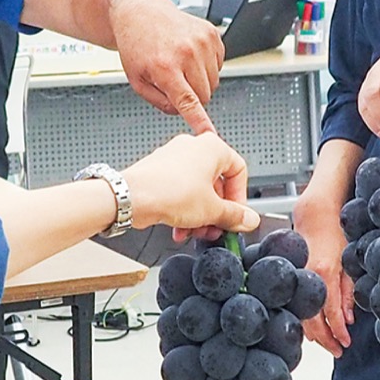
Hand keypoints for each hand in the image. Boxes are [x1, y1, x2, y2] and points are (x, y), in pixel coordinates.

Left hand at [112, 0, 222, 134]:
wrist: (141, 12)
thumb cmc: (136, 45)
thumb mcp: (137, 81)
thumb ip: (159, 102)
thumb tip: (181, 112)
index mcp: (165, 67)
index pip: (188, 101)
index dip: (200, 121)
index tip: (209, 134)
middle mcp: (187, 53)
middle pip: (205, 96)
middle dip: (192, 97)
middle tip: (175, 83)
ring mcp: (202, 41)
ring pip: (214, 82)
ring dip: (200, 81)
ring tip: (180, 65)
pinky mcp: (212, 34)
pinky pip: (219, 65)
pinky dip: (206, 66)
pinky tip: (189, 55)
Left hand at [122, 132, 258, 236]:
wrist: (131, 197)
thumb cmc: (168, 192)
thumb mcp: (212, 210)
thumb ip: (235, 216)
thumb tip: (248, 219)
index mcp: (212, 147)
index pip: (238, 171)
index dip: (240, 198)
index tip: (237, 215)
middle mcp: (192, 147)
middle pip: (216, 183)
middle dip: (217, 211)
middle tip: (217, 228)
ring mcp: (173, 158)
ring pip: (196, 190)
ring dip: (200, 215)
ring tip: (196, 232)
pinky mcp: (158, 171)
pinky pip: (179, 192)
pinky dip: (183, 210)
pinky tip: (180, 229)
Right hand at [292, 191, 354, 356]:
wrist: (315, 213)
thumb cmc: (336, 232)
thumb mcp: (350, 260)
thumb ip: (348, 291)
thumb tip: (348, 318)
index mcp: (325, 273)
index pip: (330, 312)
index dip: (338, 332)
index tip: (345, 344)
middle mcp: (307, 277)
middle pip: (312, 319)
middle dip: (325, 339)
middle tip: (338, 351)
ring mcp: (296, 276)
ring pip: (300, 314)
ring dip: (314, 332)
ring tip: (327, 343)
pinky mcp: (291, 275)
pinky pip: (295, 303)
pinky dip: (303, 317)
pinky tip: (312, 327)